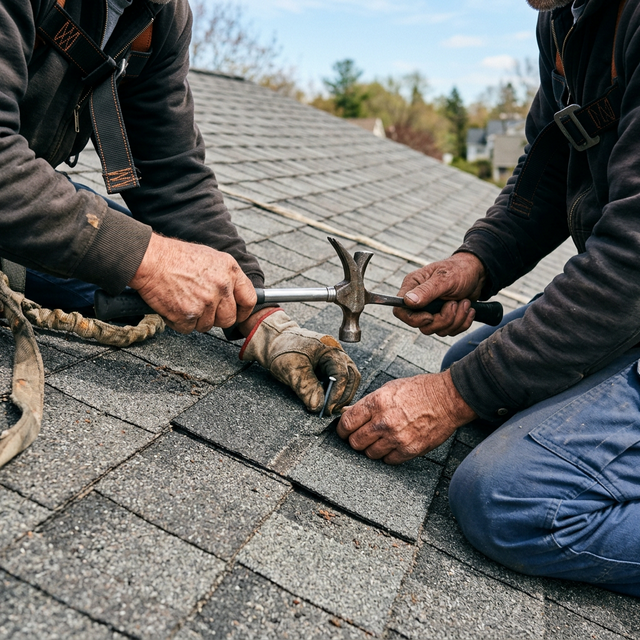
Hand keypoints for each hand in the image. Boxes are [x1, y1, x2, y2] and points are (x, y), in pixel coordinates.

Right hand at [129, 233, 255, 333]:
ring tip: (184, 300)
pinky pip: (189, 329)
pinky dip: (179, 322)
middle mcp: (222, 287)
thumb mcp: (211, 258)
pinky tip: (174, 305)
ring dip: (196, 319)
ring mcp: (206, 302)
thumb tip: (236, 295)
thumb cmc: (177, 257)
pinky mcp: (189, 315)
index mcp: (231, 271)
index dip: (243, 311)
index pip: (250, 300)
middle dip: (216, 318)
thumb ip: (227, 277)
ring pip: (208, 325)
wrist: (151, 259)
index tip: (237, 314)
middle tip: (202, 308)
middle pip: (229, 318)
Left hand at [240, 310, 360, 413]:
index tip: (327, 409)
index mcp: (330, 349)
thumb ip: (306, 387)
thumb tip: (318, 406)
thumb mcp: (292, 369)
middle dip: (343, 396)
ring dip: (341, 395)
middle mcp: (337, 353)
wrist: (273, 341)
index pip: (342, 375)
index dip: (337, 394)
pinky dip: (335, 391)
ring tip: (329, 407)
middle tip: (331, 411)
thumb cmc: (282, 349)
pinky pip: (339, 380)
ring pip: (348, 379)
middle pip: (352, 377)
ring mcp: (334, 359)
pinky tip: (325, 400)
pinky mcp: (329, 366)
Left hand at [336, 370, 476, 464]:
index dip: (342, 429)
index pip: (347, 423)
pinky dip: (388, 455)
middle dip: (355, 440)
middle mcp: (384, 421)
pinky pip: (388, 460)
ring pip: (370, 454)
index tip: (344, 431)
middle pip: (355, 442)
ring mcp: (397, 438)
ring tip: (380, 439)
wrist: (446, 399)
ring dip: (372, 448)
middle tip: (361, 436)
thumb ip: (367, 403)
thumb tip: (348, 414)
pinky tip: (393, 445)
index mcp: (376, 402)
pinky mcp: (409, 450)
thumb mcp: (388, 388)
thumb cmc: (418, 390)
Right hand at [394, 252, 485, 336]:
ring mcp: (432, 311)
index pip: (400, 311)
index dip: (413, 319)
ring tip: (465, 302)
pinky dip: (462, 322)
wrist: (477, 273)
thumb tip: (408, 301)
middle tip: (455, 303)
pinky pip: (450, 331)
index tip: (430, 316)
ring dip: (456, 320)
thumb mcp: (445, 278)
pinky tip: (468, 308)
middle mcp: (420, 301)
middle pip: (422, 325)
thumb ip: (426, 291)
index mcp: (413, 287)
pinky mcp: (444, 318)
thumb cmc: (459, 270)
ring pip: (437, 330)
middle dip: (443, 319)